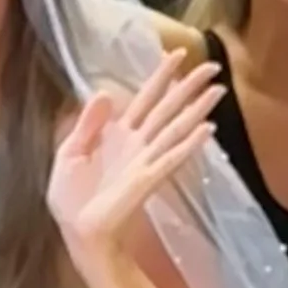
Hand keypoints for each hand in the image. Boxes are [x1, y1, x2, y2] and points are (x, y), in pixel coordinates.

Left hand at [46, 54, 219, 257]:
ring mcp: (146, 160)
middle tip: (212, 66)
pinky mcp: (148, 178)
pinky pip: (172, 156)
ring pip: (176, 127)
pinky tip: (208, 128)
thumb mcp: (69, 153)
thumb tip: (104, 92)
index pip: (144, 99)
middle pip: (167, 108)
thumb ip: (86, 124)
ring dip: (198, 108)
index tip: (176, 54)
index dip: (160, 77)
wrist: (77, 232)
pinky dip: (190, 143)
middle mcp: (138, 144)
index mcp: (118, 135)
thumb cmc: (72, 199)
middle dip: (188, 86)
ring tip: (218, 90)